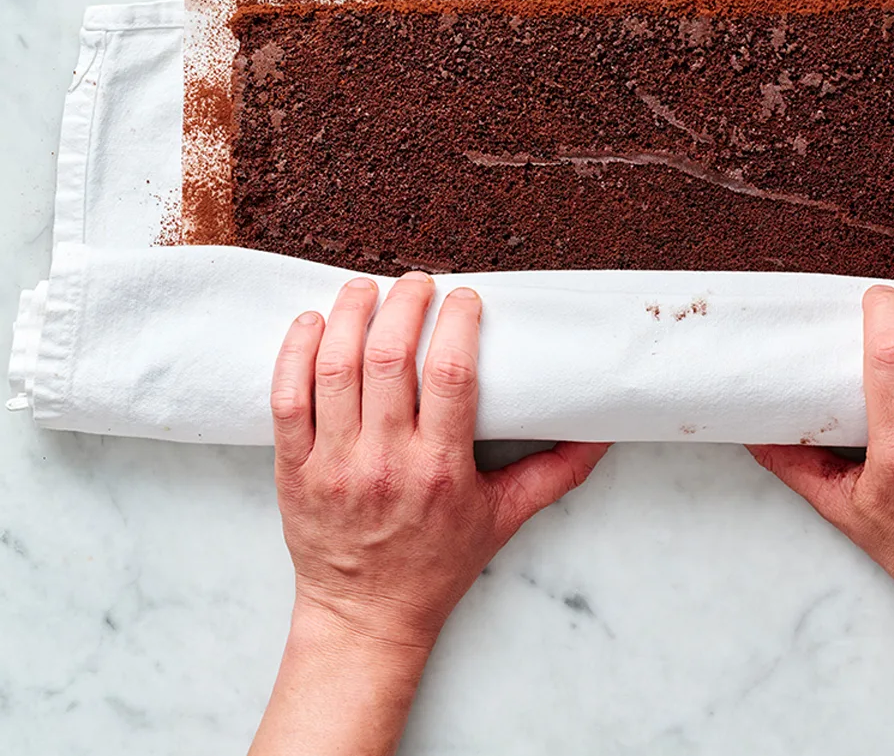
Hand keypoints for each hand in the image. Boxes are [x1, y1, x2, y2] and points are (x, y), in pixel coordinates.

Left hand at [251, 274, 607, 755]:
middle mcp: (384, 462)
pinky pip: (285, 398)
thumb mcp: (504, 518)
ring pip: (334, 368)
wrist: (366, 616)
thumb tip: (603, 434)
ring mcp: (333, 464)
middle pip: (389, 359)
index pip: (451, 375)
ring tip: (365, 289)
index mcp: (440, 469)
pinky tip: (311, 322)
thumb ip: (556, 472)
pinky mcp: (293, 468)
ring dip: (348, 315)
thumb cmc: (437, 565)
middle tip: (416, 282)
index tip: (465, 297)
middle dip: (403, 304)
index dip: (457, 323)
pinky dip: (294, 351)